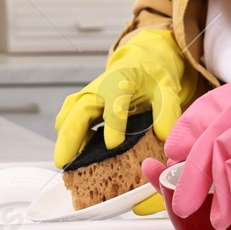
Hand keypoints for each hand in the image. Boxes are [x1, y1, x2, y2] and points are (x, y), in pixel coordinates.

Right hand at [52, 28, 204, 168]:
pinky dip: (68, 138)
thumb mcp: (166, 89)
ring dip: (64, 140)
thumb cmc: (151, 78)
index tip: (113, 146)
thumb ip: (167, 111)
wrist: (140, 64)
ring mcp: (86, 97)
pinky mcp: (81, 106)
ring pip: (68, 117)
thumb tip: (164, 135)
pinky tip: (77, 155)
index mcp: (121, 81)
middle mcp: (99, 88)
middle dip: (71, 137)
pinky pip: (68, 121)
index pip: (115, 103)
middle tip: (63, 163)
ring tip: (66, 165)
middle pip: (79, 111)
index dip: (113, 125)